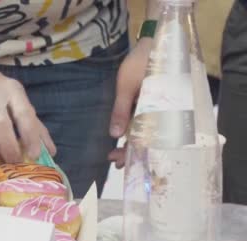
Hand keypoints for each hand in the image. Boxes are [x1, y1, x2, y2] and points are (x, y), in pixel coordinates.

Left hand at [108, 38, 152, 167]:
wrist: (157, 40)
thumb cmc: (142, 62)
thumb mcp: (127, 86)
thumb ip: (122, 110)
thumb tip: (115, 135)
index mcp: (159, 111)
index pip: (147, 140)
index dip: (133, 152)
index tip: (118, 161)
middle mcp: (163, 113)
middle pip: (149, 139)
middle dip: (132, 151)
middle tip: (115, 162)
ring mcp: (160, 108)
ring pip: (148, 132)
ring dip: (134, 143)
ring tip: (117, 154)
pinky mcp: (157, 102)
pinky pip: (148, 122)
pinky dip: (137, 130)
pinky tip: (125, 136)